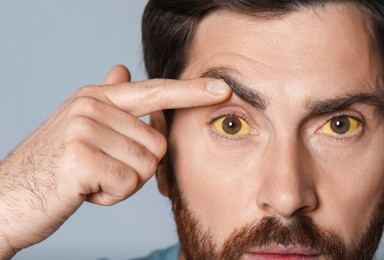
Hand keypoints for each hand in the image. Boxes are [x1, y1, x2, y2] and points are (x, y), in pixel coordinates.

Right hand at [0, 65, 230, 257]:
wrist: (6, 198)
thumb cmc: (53, 166)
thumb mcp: (80, 125)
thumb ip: (109, 100)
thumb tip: (124, 68)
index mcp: (96, 97)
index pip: (155, 91)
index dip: (191, 91)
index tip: (222, 89)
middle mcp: (91, 106)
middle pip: (157, 144)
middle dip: (136, 167)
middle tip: (100, 170)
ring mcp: (84, 130)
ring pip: (146, 167)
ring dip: (122, 182)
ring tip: (90, 179)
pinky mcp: (80, 158)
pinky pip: (127, 184)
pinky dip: (110, 196)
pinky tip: (84, 190)